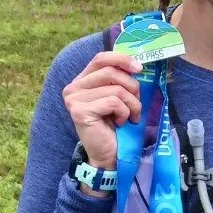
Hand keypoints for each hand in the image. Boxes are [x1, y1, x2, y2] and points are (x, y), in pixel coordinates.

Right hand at [61, 52, 142, 169]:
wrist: (108, 154)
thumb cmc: (115, 124)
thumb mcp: (118, 97)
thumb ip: (120, 80)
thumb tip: (136, 64)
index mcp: (82, 80)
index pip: (101, 58)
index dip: (121, 59)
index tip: (139, 68)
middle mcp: (73, 87)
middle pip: (111, 72)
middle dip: (132, 87)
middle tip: (136, 104)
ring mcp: (74, 99)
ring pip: (116, 89)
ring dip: (132, 104)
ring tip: (130, 117)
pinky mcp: (79, 111)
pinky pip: (113, 102)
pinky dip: (124, 113)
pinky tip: (120, 122)